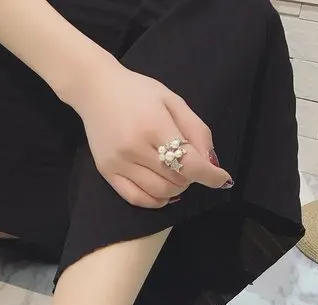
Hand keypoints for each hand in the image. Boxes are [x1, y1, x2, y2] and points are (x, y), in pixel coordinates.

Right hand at [70, 62, 232, 207]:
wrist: (96, 90)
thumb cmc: (138, 92)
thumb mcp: (173, 101)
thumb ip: (196, 130)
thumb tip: (210, 162)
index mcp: (154, 125)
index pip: (189, 162)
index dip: (210, 175)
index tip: (222, 178)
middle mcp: (135, 147)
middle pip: (176, 180)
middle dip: (191, 177)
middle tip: (189, 164)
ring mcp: (119, 163)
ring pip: (159, 192)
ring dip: (176, 189)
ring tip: (175, 174)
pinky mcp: (107, 172)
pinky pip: (135, 198)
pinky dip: (155, 201)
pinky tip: (163, 193)